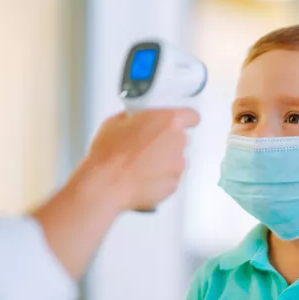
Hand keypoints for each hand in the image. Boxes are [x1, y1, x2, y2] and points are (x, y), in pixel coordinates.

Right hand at [33, 108, 198, 278]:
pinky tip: (141, 177)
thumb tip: (136, 119)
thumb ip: (136, 117)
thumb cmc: (109, 154)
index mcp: (169, 121)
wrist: (106, 184)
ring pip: (175, 159)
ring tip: (139, 165)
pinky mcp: (173, 184)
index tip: (178, 122)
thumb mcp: (116, 122)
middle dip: (166, 141)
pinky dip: (159, 178)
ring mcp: (178, 164)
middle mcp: (178, 142)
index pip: (192, 116)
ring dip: (162, 161)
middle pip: (180, 139)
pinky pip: (169, 178)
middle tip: (146, 145)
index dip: (184, 119)